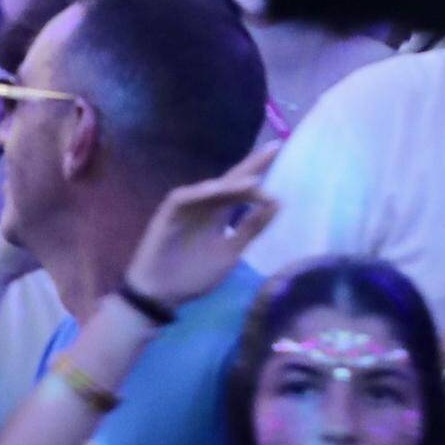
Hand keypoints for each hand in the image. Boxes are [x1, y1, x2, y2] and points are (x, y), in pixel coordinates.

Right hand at [117, 151, 279, 314]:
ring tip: (253, 181)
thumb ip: (251, 228)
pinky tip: (215, 189)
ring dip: (231, 185)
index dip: (260, 173)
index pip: (243, 189)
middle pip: (230, 181)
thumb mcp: (230, 253)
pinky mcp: (168, 213)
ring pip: (210, 189)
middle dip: (251, 166)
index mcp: (220, 213)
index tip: (283, 158)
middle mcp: (205, 205)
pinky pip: (184, 198)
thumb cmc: (194, 275)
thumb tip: (278, 202)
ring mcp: (187, 207)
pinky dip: (199, 193)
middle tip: (274, 149)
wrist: (161, 295)